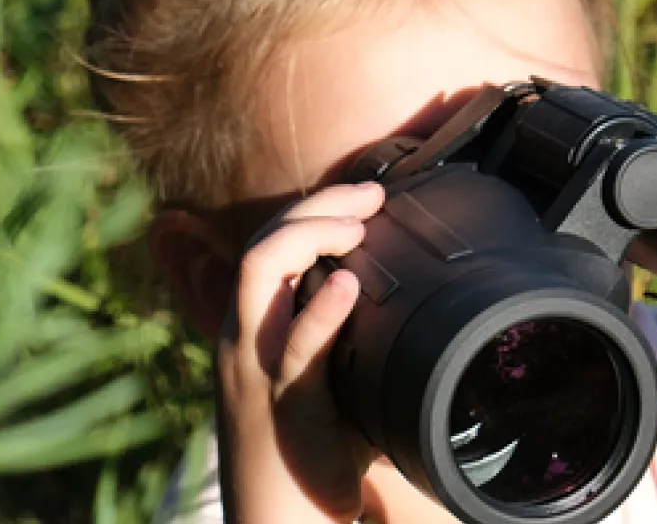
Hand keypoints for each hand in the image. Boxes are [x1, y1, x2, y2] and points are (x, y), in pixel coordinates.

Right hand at [219, 181, 385, 522]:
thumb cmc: (312, 462)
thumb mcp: (331, 389)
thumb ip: (352, 346)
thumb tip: (412, 311)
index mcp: (253, 333)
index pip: (268, 246)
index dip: (311, 209)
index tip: (366, 194)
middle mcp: (244, 341)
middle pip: (261, 244)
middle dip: (314, 206)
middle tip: (371, 194)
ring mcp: (256, 371)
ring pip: (261, 273)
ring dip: (311, 233)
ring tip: (358, 223)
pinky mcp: (281, 407)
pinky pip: (295, 350)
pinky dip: (320, 310)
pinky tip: (348, 285)